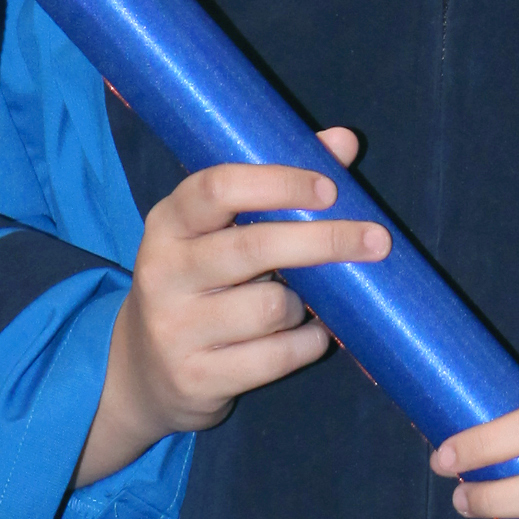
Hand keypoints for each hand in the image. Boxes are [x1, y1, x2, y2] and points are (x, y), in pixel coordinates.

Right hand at [75, 129, 387, 487]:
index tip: (330, 188)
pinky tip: (310, 336)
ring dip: (306, 305)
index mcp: (168, 222)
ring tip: (304, 303)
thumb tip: (344, 141)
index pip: (217, 188)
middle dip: (324, 241)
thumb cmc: (199, 284)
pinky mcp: (196, 377)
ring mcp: (175, 328)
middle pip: (253, 247)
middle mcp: (163, 271)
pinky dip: (307, 344)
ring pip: (271, 308)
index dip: (278, 183)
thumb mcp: (218, 231)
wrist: (140, 372)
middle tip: (378, 239)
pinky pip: (276, 357)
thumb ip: (277, 185)